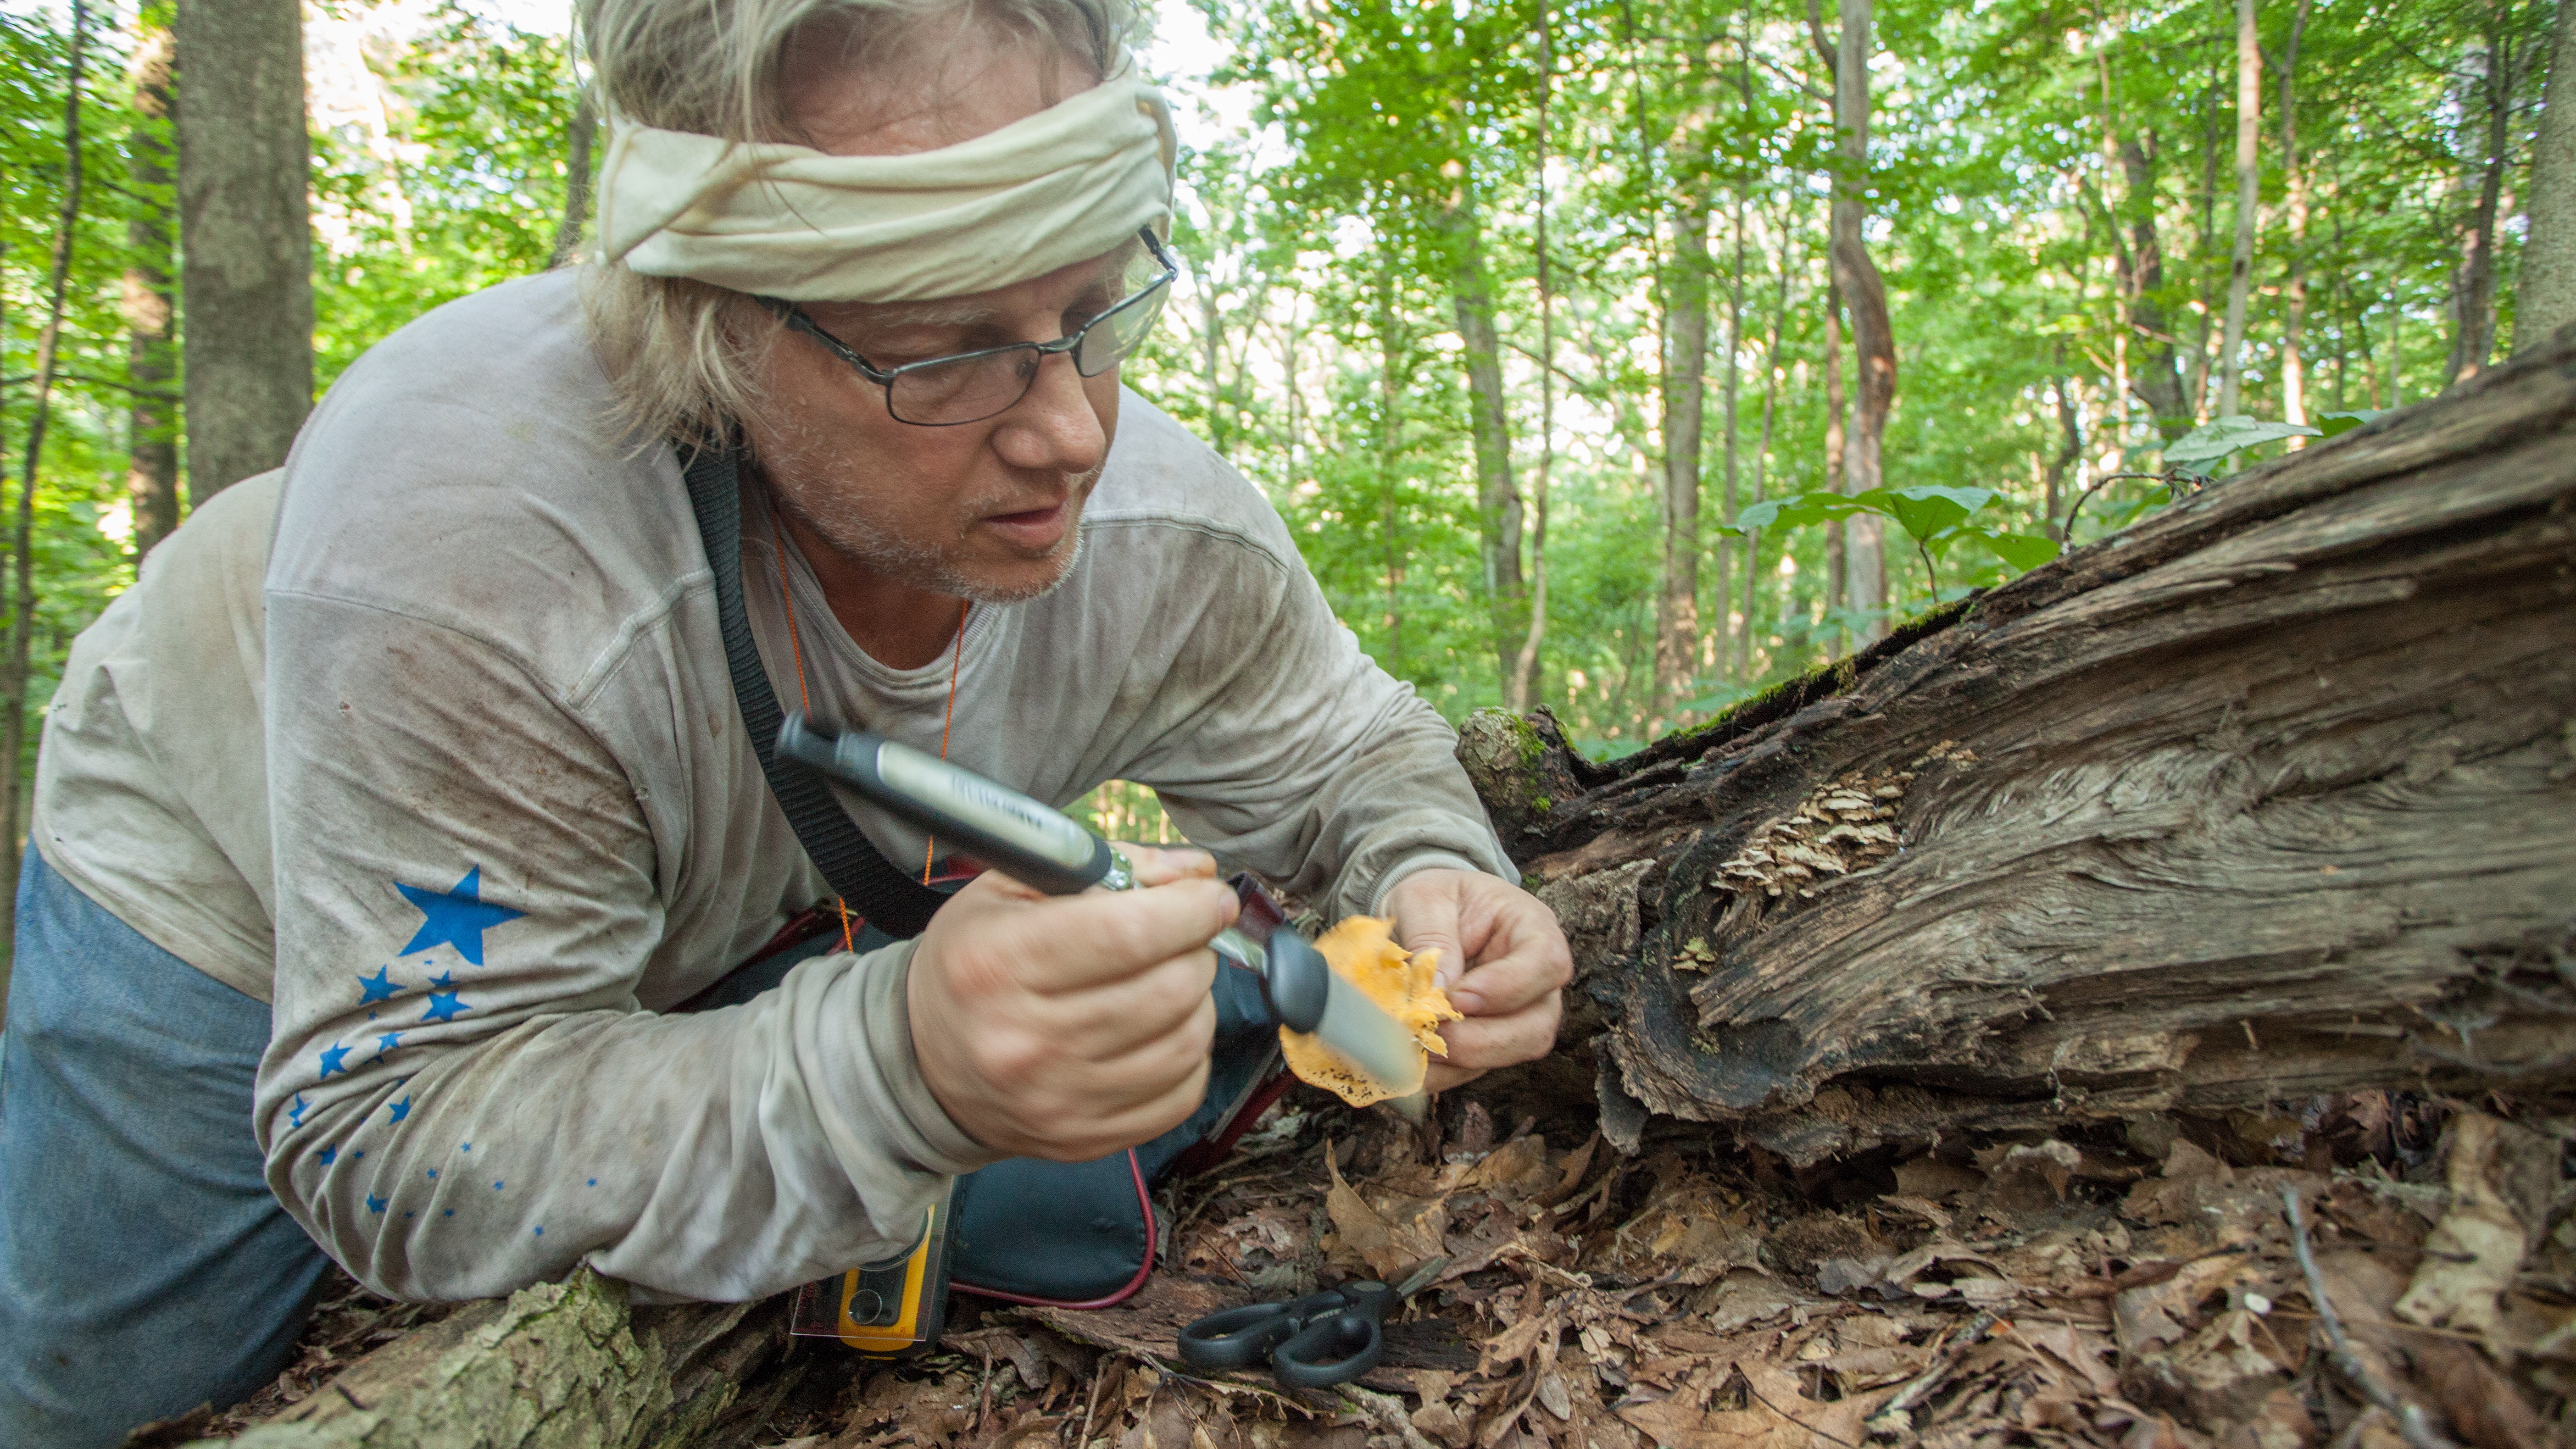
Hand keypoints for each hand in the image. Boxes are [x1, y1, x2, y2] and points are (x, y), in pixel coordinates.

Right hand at [907, 846, 1231, 1160]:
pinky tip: (1164, 1031)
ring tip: (1172, 980)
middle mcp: (1025, 1040)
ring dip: (1198, 1001)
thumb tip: (1197, 872)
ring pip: (1186, 1043)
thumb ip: (1110, 867)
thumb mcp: (1013, 890)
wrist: (924, 1063)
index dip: (1189, 910)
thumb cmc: (976, 962)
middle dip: (1196, 951)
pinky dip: (1191, 1057)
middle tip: (1185, 937)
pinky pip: (1181, 1095)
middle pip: (1167, 989)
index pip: (1127, 934)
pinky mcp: (1083, 1140)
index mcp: (999, 964)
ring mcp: (1057, 1101)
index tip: (1211, 897)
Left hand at [1381, 868, 1570, 1091]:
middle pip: (1537, 1026)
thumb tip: (1437, 990)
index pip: (1546, 963)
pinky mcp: (1488, 1042)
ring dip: (1458, 1061)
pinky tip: (1406, 1060)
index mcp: (1532, 929)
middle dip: (1481, 1040)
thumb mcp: (1424, 898)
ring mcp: (1517, 1017)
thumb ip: (1432, 936)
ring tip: (1411, 1045)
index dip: (1507, 988)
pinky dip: (1440, 1072)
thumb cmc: (1434, 900)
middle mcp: (1536, 981)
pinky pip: (1474, 1070)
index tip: (1458, 997)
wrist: (1422, 915)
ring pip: (1509, 1056)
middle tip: (1428, 1030)